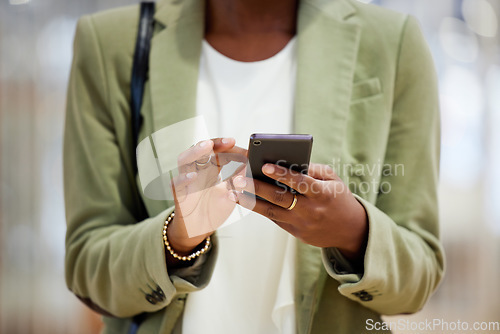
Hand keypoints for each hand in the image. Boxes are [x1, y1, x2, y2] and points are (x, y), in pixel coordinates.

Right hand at [167, 138, 246, 253]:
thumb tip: (254, 166)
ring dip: (195, 152)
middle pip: (200, 150)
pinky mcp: (179, 194)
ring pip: (184, 160)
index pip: (215, 151)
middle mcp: (197, 171)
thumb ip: (240, 180)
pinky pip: (177, 183)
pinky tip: (193, 176)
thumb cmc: (214, 209)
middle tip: (227, 142)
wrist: (198, 230)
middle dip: (213, 143)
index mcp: (210, 169)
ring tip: (207, 147)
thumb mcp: (231, 193)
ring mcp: (186, 181)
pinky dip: (183, 178)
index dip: (224, 145)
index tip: (235, 142)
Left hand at [232, 163, 367, 261]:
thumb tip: (289, 160)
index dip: (282, 174)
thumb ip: (313, 169)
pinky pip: (275, 219)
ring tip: (233, 192)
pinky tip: (245, 200)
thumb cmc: (338, 197)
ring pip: (272, 212)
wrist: (350, 230)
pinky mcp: (296, 233)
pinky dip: (260, 209)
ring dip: (251, 202)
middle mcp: (311, 210)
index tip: (265, 165)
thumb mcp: (333, 179)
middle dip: (258, 188)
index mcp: (323, 194)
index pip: (300, 182)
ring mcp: (302, 224)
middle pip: (280, 198)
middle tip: (239, 179)